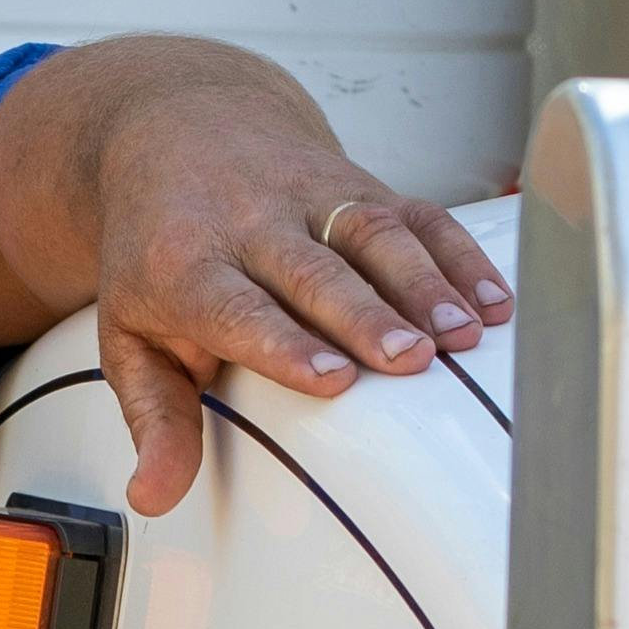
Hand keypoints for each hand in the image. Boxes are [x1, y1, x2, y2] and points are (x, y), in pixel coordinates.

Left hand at [0, 38, 511, 516]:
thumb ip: (155, 416)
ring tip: (464, 334)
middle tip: (411, 359)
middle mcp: (252, 222)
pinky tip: (496, 300)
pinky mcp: (361, 181)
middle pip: (315, 269)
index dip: (285, 342)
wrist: (175, 130)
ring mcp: (311, 195)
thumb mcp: (132, 334)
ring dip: (425, 282)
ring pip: (373, 233)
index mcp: (187, 265)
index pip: (238, 307)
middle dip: (366, 313)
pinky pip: (418, 212)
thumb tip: (153, 497)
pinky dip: (460, 254)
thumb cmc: (159, 254)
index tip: (332, 379)